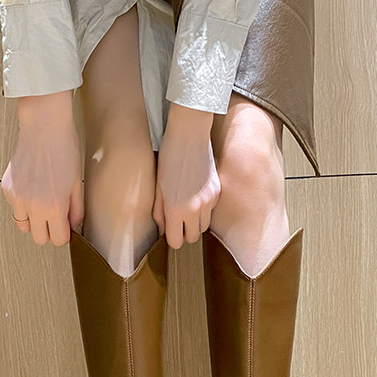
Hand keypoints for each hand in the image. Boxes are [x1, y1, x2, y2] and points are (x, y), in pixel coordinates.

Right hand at [1, 90, 83, 246]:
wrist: (43, 127)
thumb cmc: (63, 150)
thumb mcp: (76, 184)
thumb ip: (76, 210)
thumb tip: (73, 226)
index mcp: (54, 207)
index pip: (57, 240)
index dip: (63, 234)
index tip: (64, 225)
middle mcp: (33, 206)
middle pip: (38, 239)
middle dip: (47, 230)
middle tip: (53, 216)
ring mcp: (17, 198)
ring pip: (23, 226)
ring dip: (33, 220)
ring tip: (41, 203)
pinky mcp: (7, 189)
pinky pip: (14, 208)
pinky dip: (22, 204)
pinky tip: (31, 188)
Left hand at [153, 103, 220, 248]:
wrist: (190, 134)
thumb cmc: (169, 157)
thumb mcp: (158, 186)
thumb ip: (159, 212)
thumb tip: (163, 229)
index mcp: (175, 209)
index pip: (176, 241)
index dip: (172, 238)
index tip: (170, 230)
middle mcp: (194, 209)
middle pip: (192, 238)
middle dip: (185, 233)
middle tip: (178, 221)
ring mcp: (209, 201)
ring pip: (204, 227)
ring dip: (196, 223)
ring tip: (188, 208)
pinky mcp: (217, 193)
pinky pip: (211, 211)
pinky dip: (204, 209)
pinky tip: (197, 194)